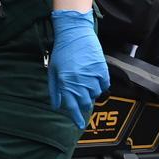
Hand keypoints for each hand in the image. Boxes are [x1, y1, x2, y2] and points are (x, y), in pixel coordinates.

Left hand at [48, 9, 109, 128]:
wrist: (75, 33)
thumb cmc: (62, 52)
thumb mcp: (53, 71)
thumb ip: (54, 90)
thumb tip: (56, 105)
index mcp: (66, 83)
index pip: (72, 106)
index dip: (76, 117)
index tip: (79, 124)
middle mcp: (79, 82)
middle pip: (85, 103)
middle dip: (83, 105)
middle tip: (82, 102)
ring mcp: (91, 76)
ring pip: (95, 94)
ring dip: (91, 93)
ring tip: (86, 83)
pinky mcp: (101, 69)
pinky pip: (104, 85)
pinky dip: (100, 85)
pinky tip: (95, 80)